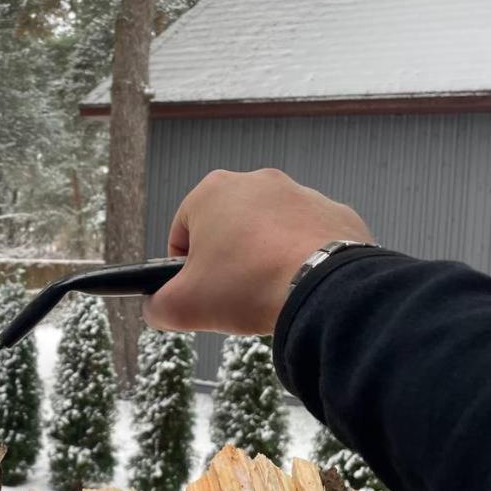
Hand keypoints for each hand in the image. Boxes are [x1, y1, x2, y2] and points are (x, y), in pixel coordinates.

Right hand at [143, 168, 373, 334]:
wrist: (323, 289)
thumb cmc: (248, 286)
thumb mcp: (182, 307)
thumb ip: (157, 306)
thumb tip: (156, 308)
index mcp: (212, 191)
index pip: (182, 232)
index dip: (184, 268)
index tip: (199, 291)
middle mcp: (256, 182)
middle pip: (228, 229)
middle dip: (227, 261)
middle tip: (233, 295)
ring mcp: (300, 194)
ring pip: (269, 233)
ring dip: (264, 259)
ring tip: (269, 293)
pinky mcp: (335, 213)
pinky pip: (308, 239)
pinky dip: (301, 260)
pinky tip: (301, 285)